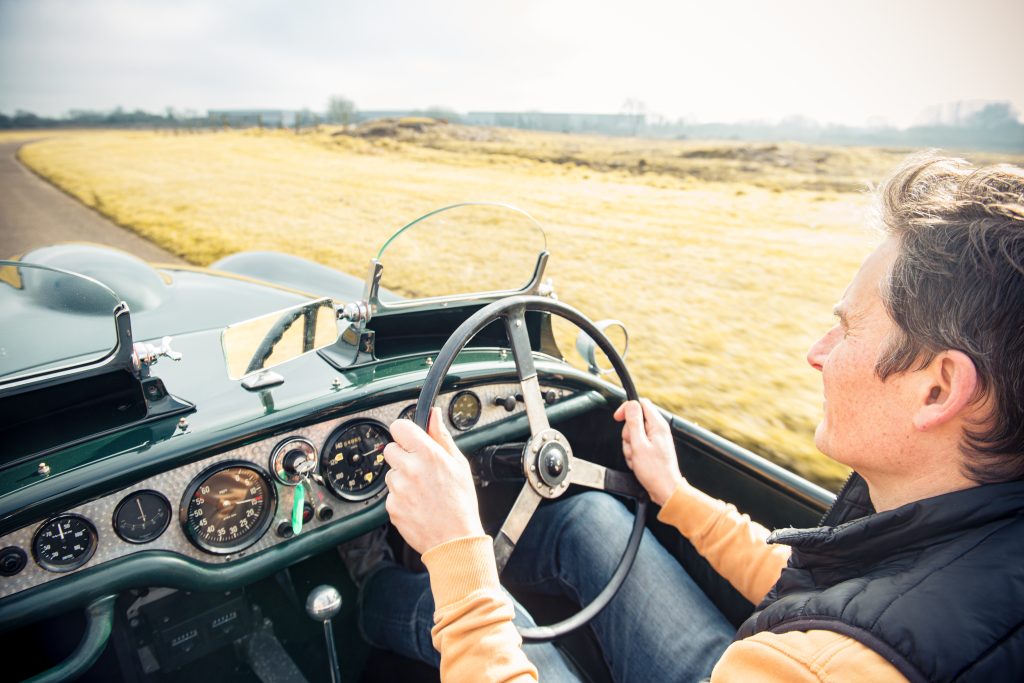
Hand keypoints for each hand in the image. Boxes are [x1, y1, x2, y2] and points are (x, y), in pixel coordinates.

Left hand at [383, 408, 484, 554]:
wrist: (454, 540)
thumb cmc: (461, 503)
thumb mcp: (459, 464)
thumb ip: (442, 436)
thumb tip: (434, 414)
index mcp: (428, 454)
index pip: (399, 427)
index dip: (404, 432)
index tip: (409, 438)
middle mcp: (410, 468)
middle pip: (390, 449)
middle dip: (402, 456)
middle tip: (420, 469)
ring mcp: (398, 489)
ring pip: (390, 474)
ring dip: (402, 479)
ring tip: (422, 491)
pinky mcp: (391, 506)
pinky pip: (390, 495)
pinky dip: (400, 498)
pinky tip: (417, 504)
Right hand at [613, 398, 684, 505]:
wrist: (665, 489)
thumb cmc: (655, 471)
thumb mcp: (639, 445)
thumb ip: (634, 423)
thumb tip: (631, 404)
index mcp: (658, 425)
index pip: (641, 403)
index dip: (627, 408)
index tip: (617, 418)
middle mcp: (658, 430)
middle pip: (634, 421)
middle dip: (628, 434)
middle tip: (633, 446)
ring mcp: (655, 440)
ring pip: (633, 435)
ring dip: (630, 447)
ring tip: (637, 458)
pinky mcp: (652, 449)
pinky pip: (636, 446)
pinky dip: (633, 454)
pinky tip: (638, 462)